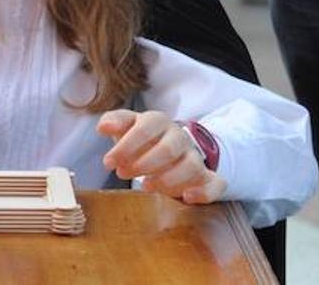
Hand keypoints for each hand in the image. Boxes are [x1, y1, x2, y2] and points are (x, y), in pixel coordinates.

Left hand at [98, 109, 226, 203]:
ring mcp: (195, 157)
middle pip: (168, 149)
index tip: (108, 163)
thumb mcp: (126, 126)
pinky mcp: (206, 177)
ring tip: (147, 186)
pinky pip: (215, 183)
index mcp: (158, 121)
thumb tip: (102, 127)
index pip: (144, 129)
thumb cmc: (141, 138)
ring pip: (191, 166)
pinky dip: (203, 192)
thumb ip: (115, 121)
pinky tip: (186, 197)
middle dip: (143, 164)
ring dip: (168, 179)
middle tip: (123, 173)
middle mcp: (179, 137)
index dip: (125, 146)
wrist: (166, 148)